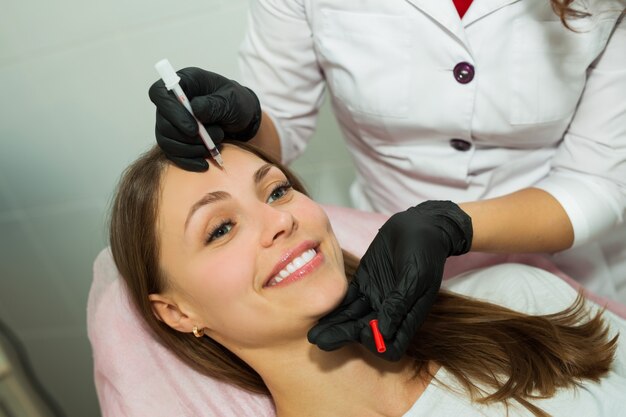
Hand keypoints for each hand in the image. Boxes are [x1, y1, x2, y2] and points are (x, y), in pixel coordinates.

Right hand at [148, 67, 261, 170]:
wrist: (242, 118)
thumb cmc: (236, 102)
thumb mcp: (232, 100)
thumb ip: (214, 104)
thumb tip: (195, 110)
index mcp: (184, 82)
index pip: (159, 93)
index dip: (170, 111)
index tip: (193, 128)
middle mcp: (172, 102)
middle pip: (163, 123)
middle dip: (188, 137)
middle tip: (215, 136)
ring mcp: (172, 121)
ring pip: (166, 141)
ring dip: (191, 149)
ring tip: (215, 144)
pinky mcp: (176, 139)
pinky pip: (173, 154)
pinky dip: (188, 161)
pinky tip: (203, 164)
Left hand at [308, 201, 471, 360]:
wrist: (420, 226)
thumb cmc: (425, 250)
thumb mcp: (416, 276)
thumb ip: (399, 302)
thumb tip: (384, 331)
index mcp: (408, 315)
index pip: (392, 346)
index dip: (377, 345)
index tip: (364, 333)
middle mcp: (390, 312)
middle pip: (364, 333)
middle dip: (343, 337)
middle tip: (318, 341)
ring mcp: (375, 297)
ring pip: (351, 318)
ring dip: (334, 327)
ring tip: (312, 334)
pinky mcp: (363, 283)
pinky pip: (346, 300)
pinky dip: (334, 308)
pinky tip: (318, 313)